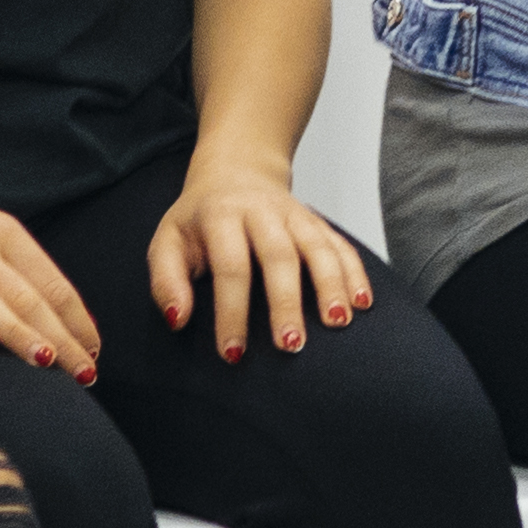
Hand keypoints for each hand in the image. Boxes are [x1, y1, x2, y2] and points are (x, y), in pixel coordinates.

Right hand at [0, 152, 102, 376]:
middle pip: (26, 297)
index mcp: (7, 234)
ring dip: (18, 333)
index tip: (94, 352)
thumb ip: (23, 274)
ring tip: (45, 361)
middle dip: (60, 338)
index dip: (76, 319)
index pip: (52, 283)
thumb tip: (67, 320)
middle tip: (83, 374)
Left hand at [148, 149, 371, 359]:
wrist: (234, 174)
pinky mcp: (317, 221)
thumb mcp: (167, 242)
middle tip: (291, 344)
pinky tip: (362, 302)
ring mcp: (294, 214)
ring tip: (337, 322)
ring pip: (317, 247)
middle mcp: (261, 211)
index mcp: (221, 216)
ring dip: (330, 285)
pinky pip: (341, 244)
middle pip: (279, 256)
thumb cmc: (198, 221)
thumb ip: (166, 281)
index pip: (230, 266)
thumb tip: (179, 319)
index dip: (232, 311)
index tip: (233, 353)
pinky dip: (354, 272)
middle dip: (287, 302)